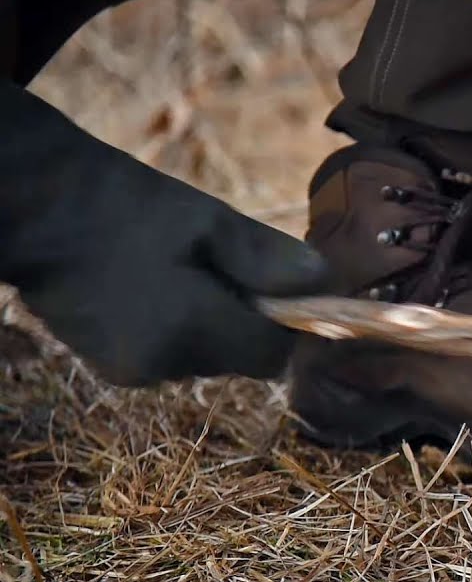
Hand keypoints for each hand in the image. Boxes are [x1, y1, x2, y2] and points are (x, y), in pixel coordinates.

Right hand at [1, 82, 333, 386]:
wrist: (37, 213)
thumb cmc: (125, 209)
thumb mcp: (207, 222)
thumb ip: (268, 259)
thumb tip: (324, 282)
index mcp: (192, 331)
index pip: (274, 354)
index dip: (289, 324)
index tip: (281, 287)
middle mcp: (164, 366)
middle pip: (242, 359)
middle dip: (247, 320)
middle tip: (222, 266)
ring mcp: (134, 373)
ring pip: (208, 358)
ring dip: (212, 325)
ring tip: (179, 272)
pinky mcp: (113, 369)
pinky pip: (173, 356)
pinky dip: (178, 329)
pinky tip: (152, 289)